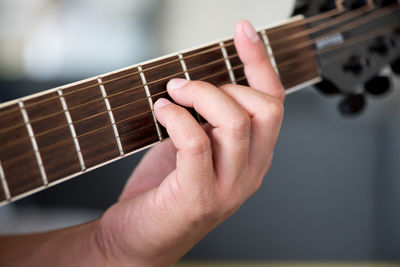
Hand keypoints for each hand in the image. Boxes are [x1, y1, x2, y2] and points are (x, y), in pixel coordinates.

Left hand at [95, 20, 283, 265]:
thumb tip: (196, 81)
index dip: (260, 62)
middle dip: (222, 84)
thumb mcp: (194, 149)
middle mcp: (250, 173)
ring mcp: (229, 188)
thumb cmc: (163, 193)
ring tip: (172, 93)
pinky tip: (161, 111)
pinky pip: (197, 143)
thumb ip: (205, 120)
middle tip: (185, 84)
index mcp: (253, 158)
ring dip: (199, 95)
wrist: (138, 241)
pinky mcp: (200, 197)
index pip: (272, 102)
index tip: (243, 32)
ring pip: (235, 122)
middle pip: (263, 109)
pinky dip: (177, 118)